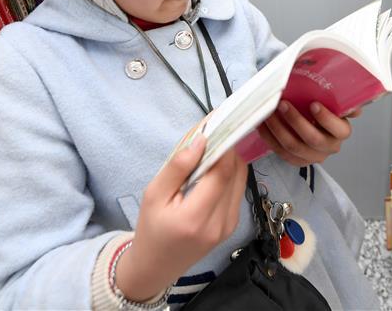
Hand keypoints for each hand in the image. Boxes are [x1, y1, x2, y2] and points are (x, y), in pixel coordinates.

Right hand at [115, 136, 246, 301]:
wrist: (156, 267)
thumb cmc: (150, 229)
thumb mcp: (154, 195)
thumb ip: (177, 168)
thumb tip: (201, 141)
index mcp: (196, 218)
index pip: (222, 172)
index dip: (224, 145)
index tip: (217, 124)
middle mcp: (220, 224)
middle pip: (236, 174)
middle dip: (228, 148)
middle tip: (215, 131)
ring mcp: (230, 226)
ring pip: (241, 180)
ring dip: (230, 160)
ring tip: (212, 148)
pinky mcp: (233, 226)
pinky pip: (237, 191)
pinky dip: (229, 175)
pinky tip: (213, 168)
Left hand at [256, 100, 361, 166]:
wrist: (311, 121)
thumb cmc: (320, 107)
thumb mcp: (333, 102)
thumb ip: (341, 100)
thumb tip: (355, 105)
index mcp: (341, 131)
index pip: (339, 129)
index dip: (326, 118)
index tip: (313, 104)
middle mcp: (329, 146)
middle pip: (313, 139)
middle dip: (296, 121)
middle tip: (283, 104)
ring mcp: (312, 156)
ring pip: (294, 147)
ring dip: (278, 129)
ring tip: (269, 113)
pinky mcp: (297, 161)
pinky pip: (281, 152)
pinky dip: (270, 138)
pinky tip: (263, 125)